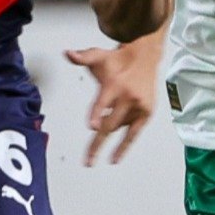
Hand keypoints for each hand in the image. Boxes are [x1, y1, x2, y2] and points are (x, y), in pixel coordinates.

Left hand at [67, 42, 158, 165]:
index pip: (103, 102)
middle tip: (88, 160)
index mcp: (114, 84)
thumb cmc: (119, 59)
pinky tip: (115, 158)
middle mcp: (127, 96)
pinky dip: (124, 146)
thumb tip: (67, 53)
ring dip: (107, 130)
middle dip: (97, 144)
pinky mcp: (146, 112)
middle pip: (110, 124)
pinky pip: (133, 133)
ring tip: (95, 147)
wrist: (145, 56)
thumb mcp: (98, 55)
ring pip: (118, 127)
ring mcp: (138, 106)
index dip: (97, 114)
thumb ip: (82, 57)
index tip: (92, 125)